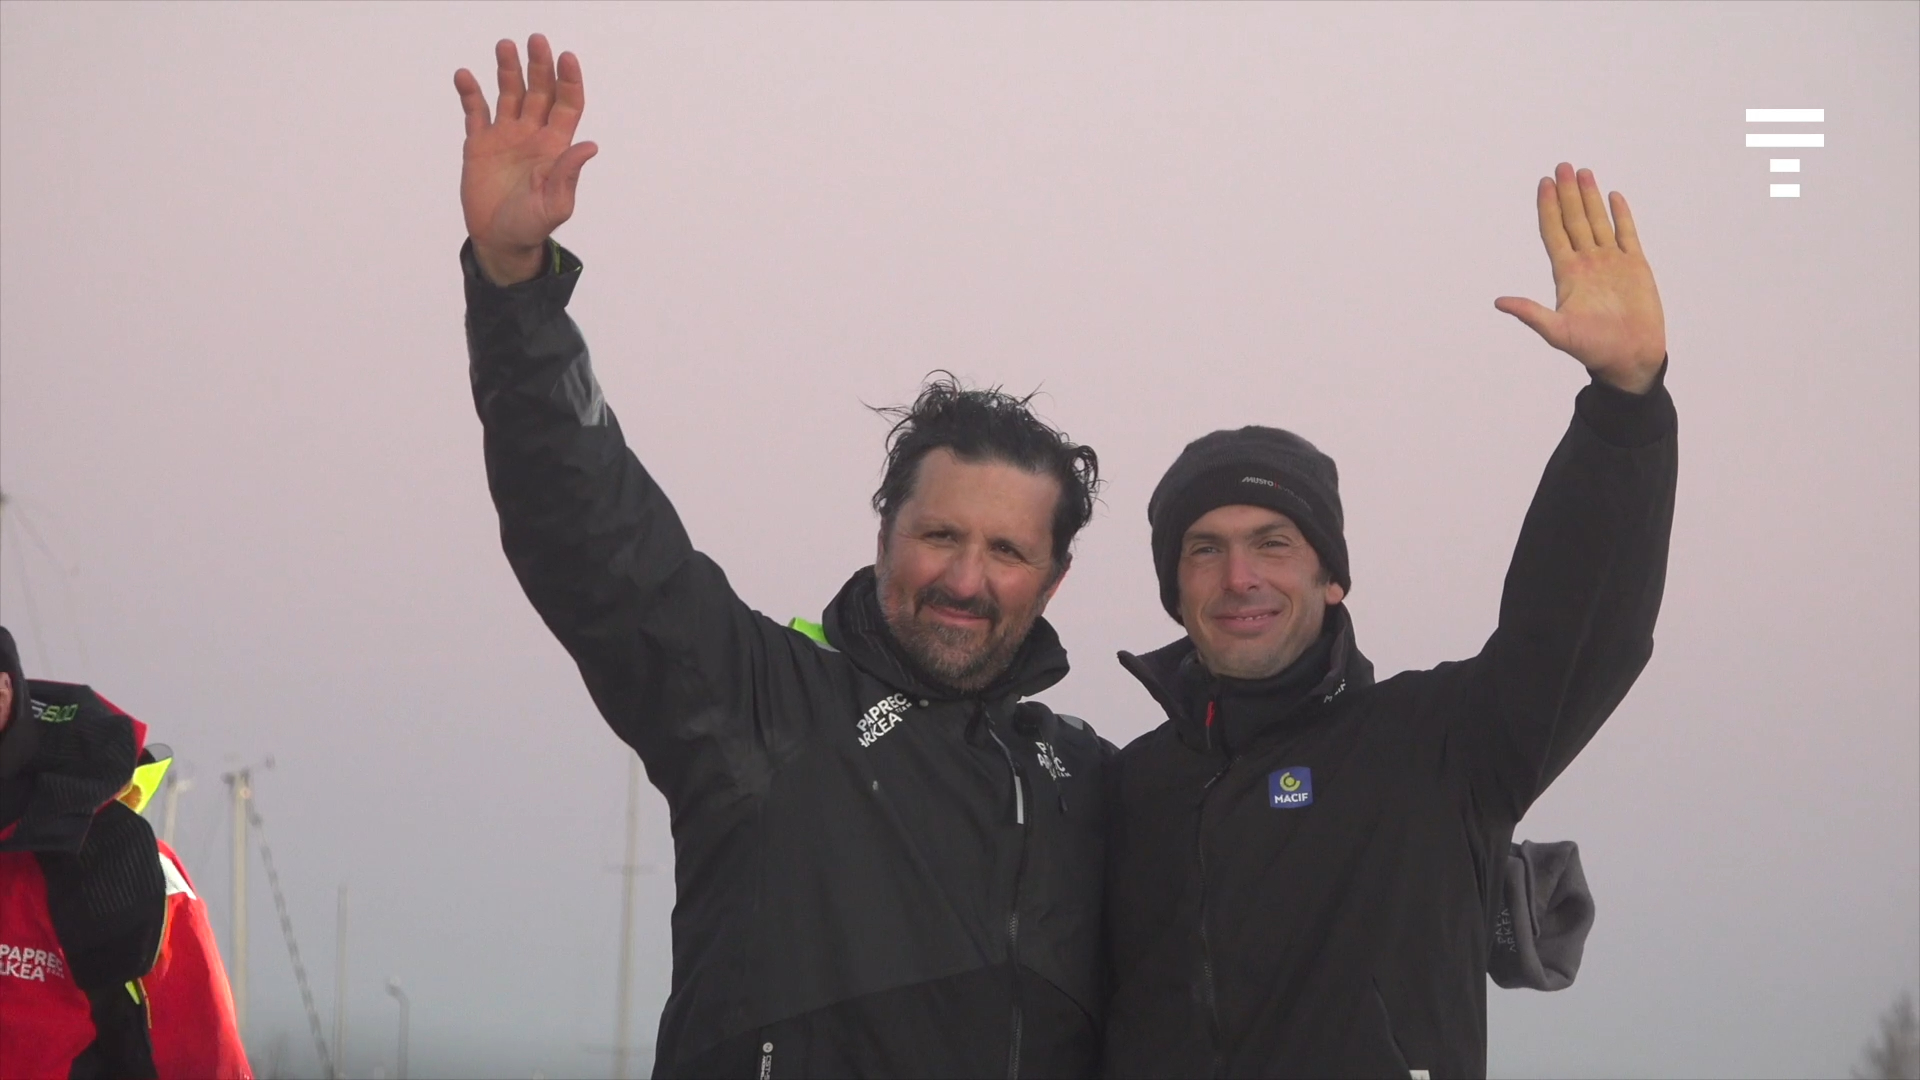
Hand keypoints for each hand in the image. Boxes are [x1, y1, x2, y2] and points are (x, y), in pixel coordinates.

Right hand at [454, 35, 597, 284]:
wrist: (500, 240)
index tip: (566, 57)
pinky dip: (470, 93)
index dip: (568, 80)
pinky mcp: (480, 144)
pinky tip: (465, 76)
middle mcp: (532, 134)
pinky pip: (475, 111)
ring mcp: (506, 136)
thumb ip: (568, 174)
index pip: (566, 104)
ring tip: (505, 46)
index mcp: (555, 146)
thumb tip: (590, 145)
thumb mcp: (555, 205)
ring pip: (509, 93)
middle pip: (539, 91)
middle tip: (537, 40)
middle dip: (539, 65)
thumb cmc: (532, 226)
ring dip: (508, 70)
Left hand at [1495, 163, 1665, 393]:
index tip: (1543, 183)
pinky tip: (1612, 196)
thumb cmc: (1592, 349)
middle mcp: (1586, 263)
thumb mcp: (1556, 332)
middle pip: (1573, 220)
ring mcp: (1611, 263)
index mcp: (1567, 275)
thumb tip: (1499, 302)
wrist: (1630, 357)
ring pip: (1597, 222)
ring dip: (1589, 198)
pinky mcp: (1634, 266)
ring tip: (1582, 172)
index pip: (1554, 233)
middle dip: (1567, 193)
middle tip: (1561, 166)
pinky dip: (1620, 215)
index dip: (1548, 208)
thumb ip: (1530, 314)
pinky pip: (1626, 234)